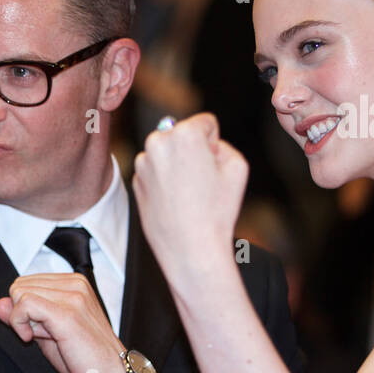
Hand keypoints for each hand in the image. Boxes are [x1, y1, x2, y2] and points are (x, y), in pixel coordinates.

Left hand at [0, 273, 124, 372]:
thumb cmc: (85, 359)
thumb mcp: (47, 332)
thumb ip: (24, 315)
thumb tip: (0, 304)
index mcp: (73, 284)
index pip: (27, 282)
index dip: (23, 308)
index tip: (37, 328)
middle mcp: (75, 285)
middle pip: (20, 286)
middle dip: (22, 313)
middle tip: (41, 334)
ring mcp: (72, 297)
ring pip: (19, 293)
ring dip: (22, 320)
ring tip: (43, 337)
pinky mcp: (66, 313)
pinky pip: (24, 305)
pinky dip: (19, 323)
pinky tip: (30, 338)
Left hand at [131, 113, 246, 286]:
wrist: (190, 249)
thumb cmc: (217, 210)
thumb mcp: (238, 166)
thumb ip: (222, 144)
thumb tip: (205, 145)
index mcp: (183, 133)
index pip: (206, 123)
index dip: (215, 143)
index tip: (213, 166)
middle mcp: (157, 142)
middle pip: (183, 135)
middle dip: (193, 151)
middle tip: (202, 180)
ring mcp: (142, 163)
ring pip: (167, 153)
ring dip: (177, 165)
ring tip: (189, 194)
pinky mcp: (136, 182)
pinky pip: (155, 172)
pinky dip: (164, 181)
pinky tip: (175, 202)